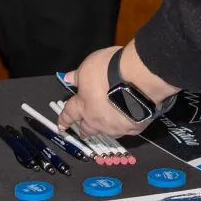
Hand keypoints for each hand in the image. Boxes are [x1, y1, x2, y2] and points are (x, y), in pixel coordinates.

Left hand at [59, 43, 179, 141]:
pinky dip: (124, 125)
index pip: (70, 113)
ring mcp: (116, 126)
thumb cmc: (109, 70)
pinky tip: (127, 122)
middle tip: (83, 133)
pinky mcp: (134, 127)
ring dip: (104, 128)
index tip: (61, 126)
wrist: (139, 79)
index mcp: (83, 105)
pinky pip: (126, 129)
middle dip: (84, 130)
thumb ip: (78, 76)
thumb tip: (68, 79)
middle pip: (87, 128)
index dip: (64, 119)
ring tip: (104, 128)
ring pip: (107, 131)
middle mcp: (97, 120)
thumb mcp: (88, 67)